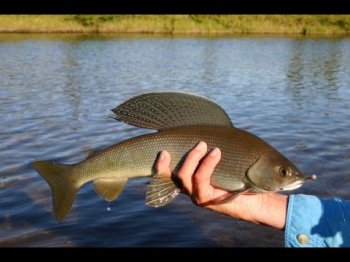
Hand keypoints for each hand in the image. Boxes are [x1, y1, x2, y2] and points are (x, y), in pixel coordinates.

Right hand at [155, 141, 287, 229]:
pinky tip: (216, 152)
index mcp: (191, 181)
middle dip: (168, 162)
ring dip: (192, 157)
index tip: (161, 150)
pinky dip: (207, 164)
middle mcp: (190, 190)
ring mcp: (197, 196)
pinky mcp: (207, 200)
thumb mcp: (223, 164)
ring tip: (203, 144)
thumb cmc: (241, 179)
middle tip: (172, 147)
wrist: (258, 201)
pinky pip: (201, 179)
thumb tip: (210, 128)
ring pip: (184, 177)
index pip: (168, 175)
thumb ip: (212, 153)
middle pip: (172, 176)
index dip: (160, 165)